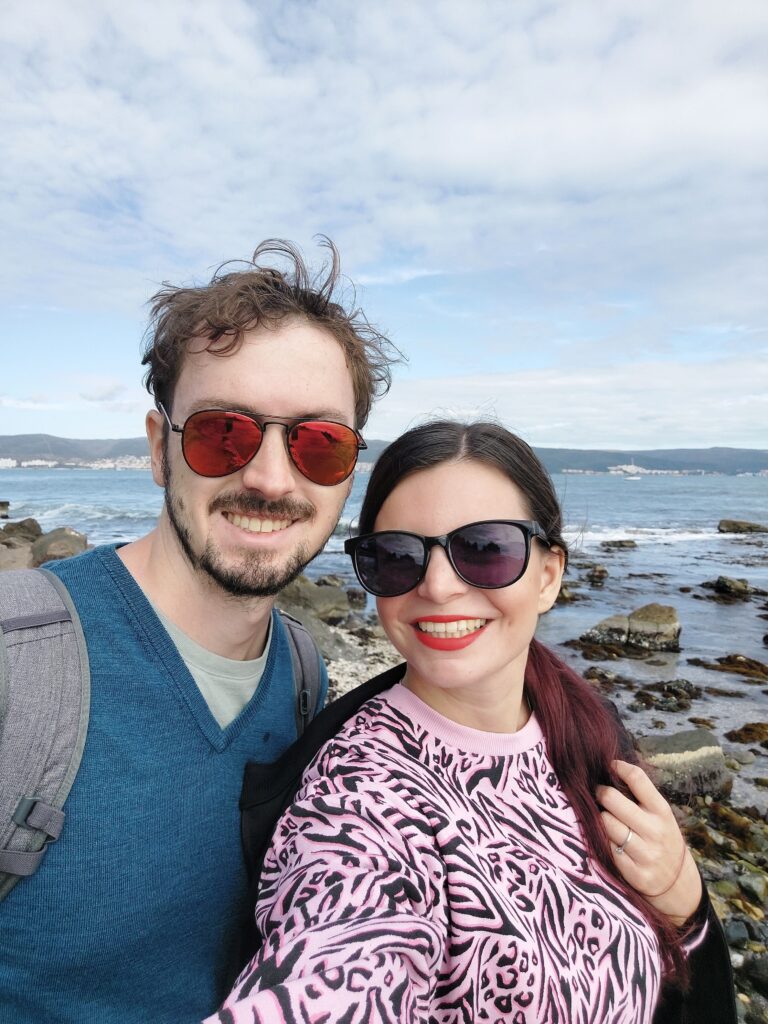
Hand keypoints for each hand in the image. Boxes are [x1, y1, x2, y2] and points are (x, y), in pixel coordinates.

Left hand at [596, 760, 701, 924]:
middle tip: (598, 793)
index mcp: (662, 812)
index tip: (610, 765)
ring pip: (606, 824)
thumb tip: (611, 768)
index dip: (619, 767)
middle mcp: (655, 831)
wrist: (679, 884)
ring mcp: (646, 854)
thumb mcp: (660, 816)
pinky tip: (605, 839)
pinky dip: (602, 842)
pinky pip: (607, 849)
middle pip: (613, 800)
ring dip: (600, 819)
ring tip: (603, 818)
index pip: (638, 779)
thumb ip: (641, 797)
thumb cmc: (662, 840)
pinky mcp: (635, 874)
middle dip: (600, 793)